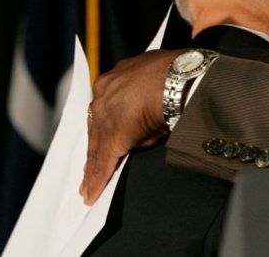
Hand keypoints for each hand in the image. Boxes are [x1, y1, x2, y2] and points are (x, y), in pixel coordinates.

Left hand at [80, 48, 184, 204]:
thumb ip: (142, 104)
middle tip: (88, 168)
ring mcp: (105, 117)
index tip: (101, 139)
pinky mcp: (114, 138)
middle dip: (93, 150)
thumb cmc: (176, 75)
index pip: (104, 110)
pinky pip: (103, 163)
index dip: (102, 127)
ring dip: (92, 169)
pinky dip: (97, 180)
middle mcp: (102, 96)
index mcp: (112, 81)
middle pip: (95, 130)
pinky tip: (92, 194)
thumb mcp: (154, 84)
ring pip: (95, 148)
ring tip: (88, 188)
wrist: (180, 78)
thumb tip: (141, 129)